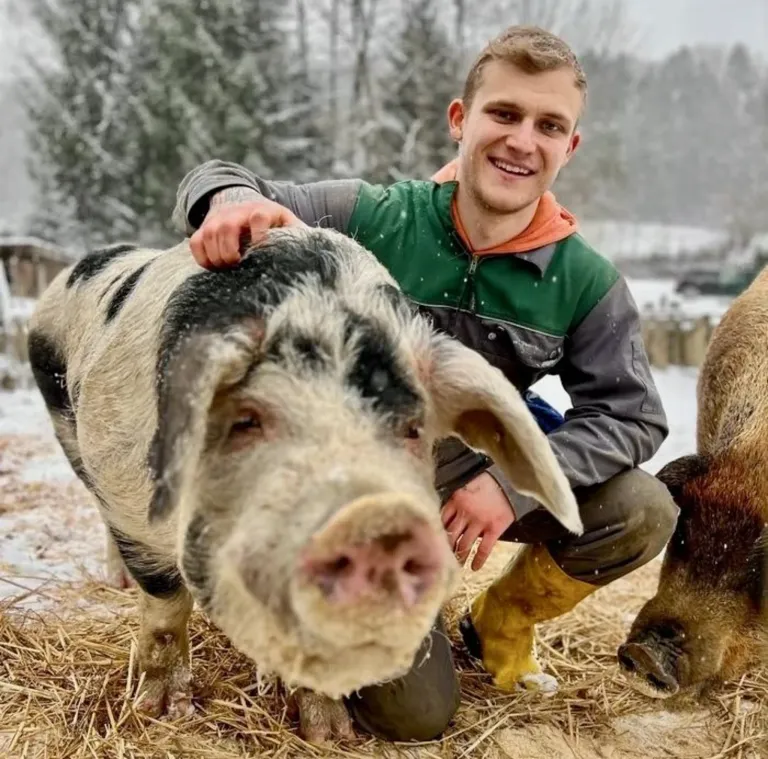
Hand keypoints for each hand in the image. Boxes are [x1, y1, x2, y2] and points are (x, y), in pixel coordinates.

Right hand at [189, 195, 306, 268]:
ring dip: (217, 258)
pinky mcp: (204, 228)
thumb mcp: (289, 224)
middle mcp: (236, 212)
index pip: (259, 216)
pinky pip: (195, 243)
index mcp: (262, 210)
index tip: (261, 249)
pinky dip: (202, 258)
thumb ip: (300, 236)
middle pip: (226, 228)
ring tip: (228, 269)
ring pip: (208, 236)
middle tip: (237, 265)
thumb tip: (317, 253)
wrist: (245, 204)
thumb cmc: (274, 223)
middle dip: (230, 251)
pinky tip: (215, 267)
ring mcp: (217, 220)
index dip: (260, 234)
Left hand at [440, 472, 514, 570]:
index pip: (442, 520)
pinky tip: (474, 568)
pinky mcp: (494, 529)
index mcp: (456, 500)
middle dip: (445, 547)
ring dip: (459, 556)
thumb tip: (447, 517)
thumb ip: (457, 500)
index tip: (435, 540)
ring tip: (456, 565)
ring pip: (464, 544)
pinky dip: (478, 560)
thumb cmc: (488, 481)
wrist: (510, 479)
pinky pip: (484, 549)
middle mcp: (465, 513)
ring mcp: (479, 522)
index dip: (438, 531)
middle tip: (443, 558)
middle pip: (450, 535)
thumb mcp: (467, 486)